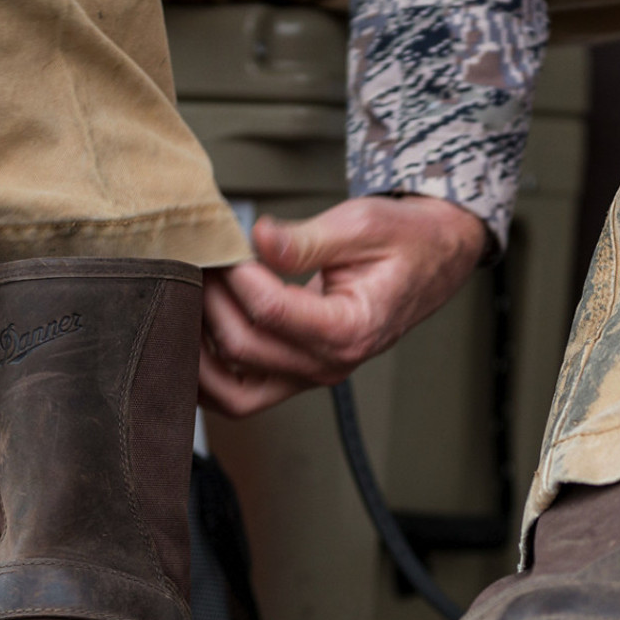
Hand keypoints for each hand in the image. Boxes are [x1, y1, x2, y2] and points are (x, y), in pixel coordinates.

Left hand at [199, 194, 486, 415]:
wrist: (430, 261)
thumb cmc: (401, 241)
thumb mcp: (359, 225)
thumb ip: (304, 240)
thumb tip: (258, 237)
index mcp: (352, 328)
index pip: (272, 311)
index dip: (237, 275)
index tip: (229, 243)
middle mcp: (331, 364)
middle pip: (245, 348)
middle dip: (211, 302)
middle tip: (202, 261)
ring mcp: (311, 376)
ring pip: (233, 392)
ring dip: (199, 350)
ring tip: (190, 300)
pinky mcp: (295, 376)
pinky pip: (239, 395)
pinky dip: (208, 375)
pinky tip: (193, 334)